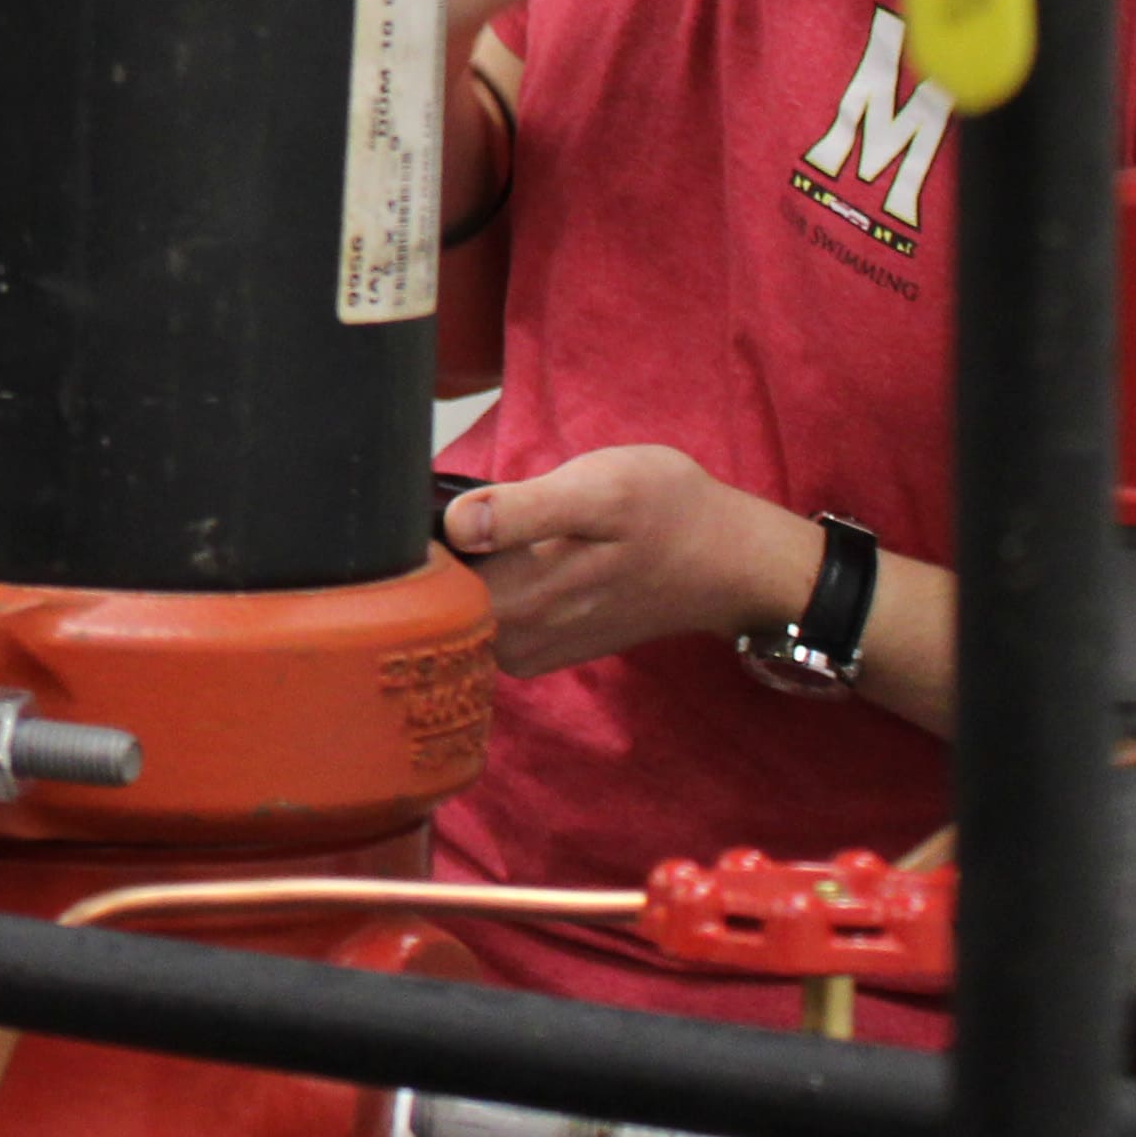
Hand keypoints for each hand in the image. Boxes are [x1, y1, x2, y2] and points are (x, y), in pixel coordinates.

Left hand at [442, 447, 822, 682]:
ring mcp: (524, 648)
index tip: (409, 501)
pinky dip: (473, 584)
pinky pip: (477, 617)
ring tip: (467, 520)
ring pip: (448, 608)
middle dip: (419, 550)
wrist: (730, 560)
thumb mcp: (603, 488)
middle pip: (424, 595)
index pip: (417, 577)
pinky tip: (491, 549)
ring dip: (446, 567)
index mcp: (516, 600)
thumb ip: (523, 508)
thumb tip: (457, 524)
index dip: (405, 535)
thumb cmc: (669, 514)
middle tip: (434, 501)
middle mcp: (512, 637)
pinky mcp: (537, 646)